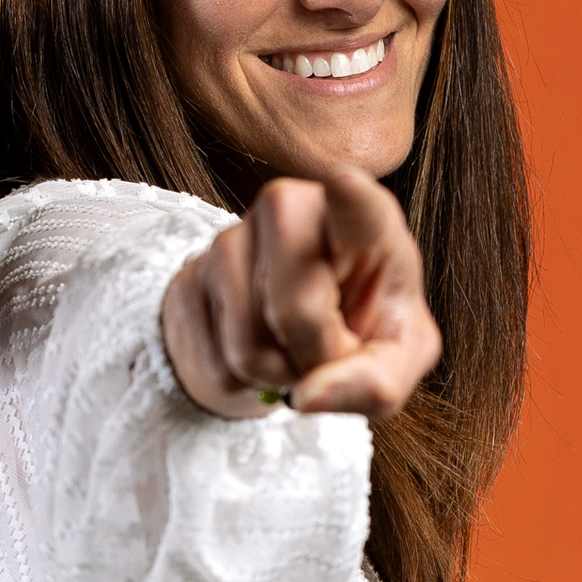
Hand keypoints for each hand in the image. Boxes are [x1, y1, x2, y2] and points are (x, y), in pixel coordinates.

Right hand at [161, 167, 441, 420]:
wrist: (288, 338)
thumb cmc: (359, 335)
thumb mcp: (393, 364)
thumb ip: (374, 384)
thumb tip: (308, 396)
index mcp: (361, 222)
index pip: (358, 207)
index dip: (351, 200)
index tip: (345, 185)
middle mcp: (291, 210)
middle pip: (297, 304)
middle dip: (315, 353)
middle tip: (331, 354)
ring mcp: (230, 239)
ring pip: (250, 345)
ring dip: (279, 375)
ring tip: (294, 353)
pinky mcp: (188, 278)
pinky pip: (218, 364)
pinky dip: (245, 383)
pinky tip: (261, 355)